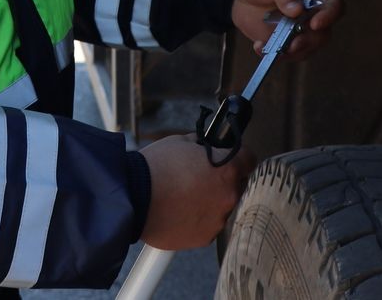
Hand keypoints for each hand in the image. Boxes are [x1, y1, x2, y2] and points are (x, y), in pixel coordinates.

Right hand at [139, 134, 256, 249]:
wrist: (132, 198)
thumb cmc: (154, 167)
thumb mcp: (181, 142)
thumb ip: (202, 146)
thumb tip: (207, 146)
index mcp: (227, 169)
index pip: (250, 159)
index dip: (239, 155)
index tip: (231, 156)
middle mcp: (228, 196)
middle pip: (237, 185)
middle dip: (223, 180)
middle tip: (201, 177)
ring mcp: (217, 220)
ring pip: (222, 207)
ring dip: (210, 201)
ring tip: (184, 196)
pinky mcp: (204, 238)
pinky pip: (208, 225)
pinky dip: (198, 219)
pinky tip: (180, 211)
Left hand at [230, 0, 341, 59]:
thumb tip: (297, 10)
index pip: (334, 4)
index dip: (330, 16)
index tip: (315, 24)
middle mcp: (310, 13)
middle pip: (323, 33)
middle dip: (310, 42)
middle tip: (293, 44)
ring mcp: (297, 29)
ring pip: (307, 48)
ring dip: (293, 53)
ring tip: (273, 49)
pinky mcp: (282, 40)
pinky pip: (285, 54)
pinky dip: (274, 55)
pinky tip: (258, 46)